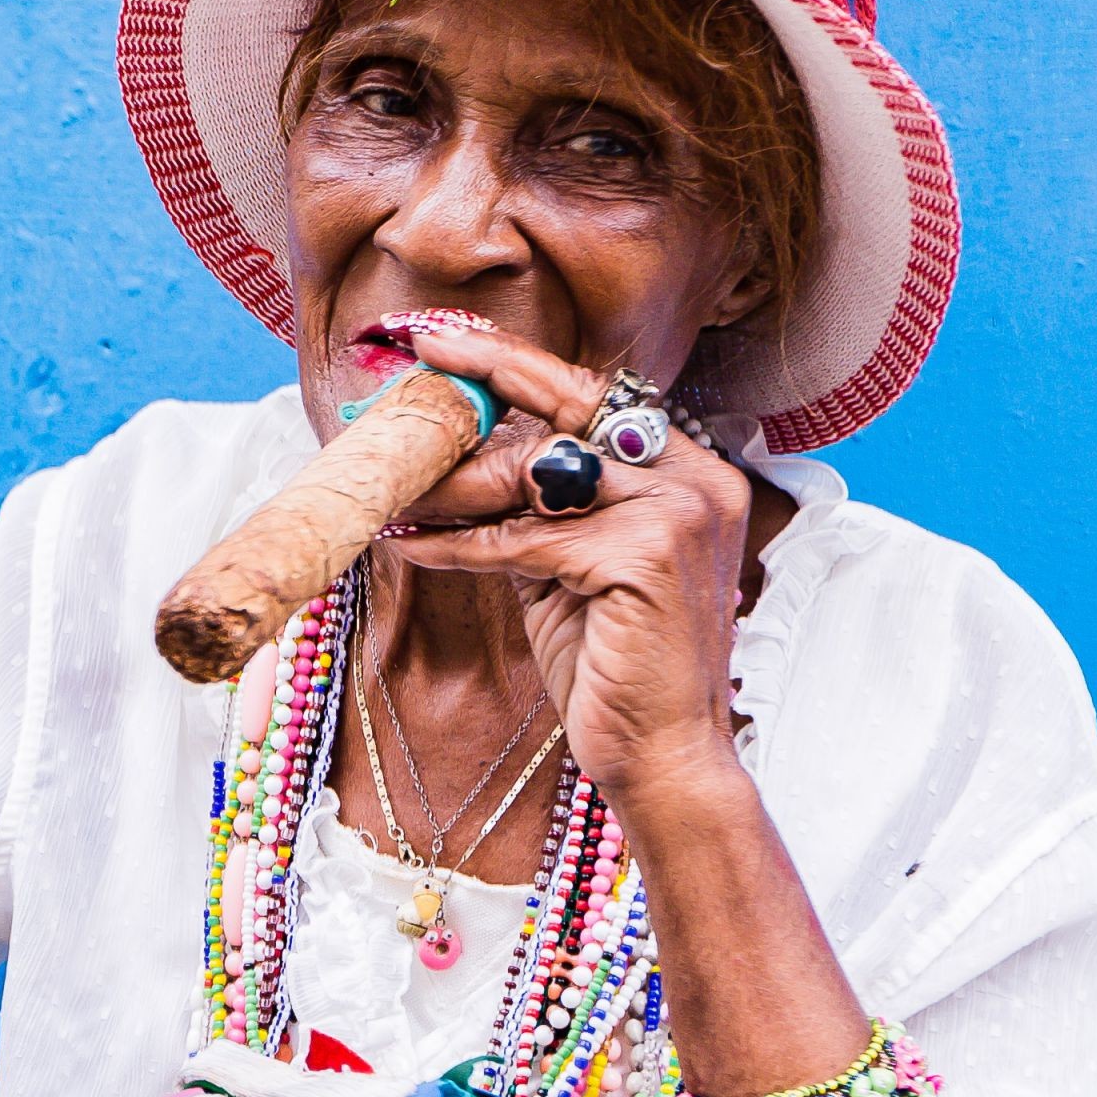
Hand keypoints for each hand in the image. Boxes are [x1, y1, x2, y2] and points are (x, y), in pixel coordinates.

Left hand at [385, 318, 756, 818]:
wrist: (662, 756)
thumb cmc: (616, 665)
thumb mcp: (576, 565)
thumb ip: (543, 506)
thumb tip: (465, 454)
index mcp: (693, 470)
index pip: (596, 396)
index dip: (519, 365)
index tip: (448, 340)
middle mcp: (697, 478)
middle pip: (567, 414)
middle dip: (484, 389)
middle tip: (413, 371)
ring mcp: (676, 513)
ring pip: (536, 477)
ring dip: (455, 490)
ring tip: (399, 496)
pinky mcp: (640, 558)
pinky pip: (523, 539)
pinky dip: (460, 546)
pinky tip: (413, 546)